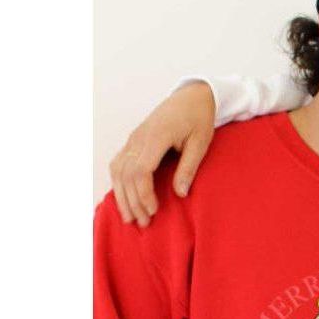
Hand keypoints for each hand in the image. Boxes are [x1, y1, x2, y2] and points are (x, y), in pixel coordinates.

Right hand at [108, 82, 216, 225]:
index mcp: (156, 136)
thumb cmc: (199, 118)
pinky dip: (118, 182)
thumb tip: (181, 193)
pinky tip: (124, 198)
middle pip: (126, 173)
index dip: (144, 193)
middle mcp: (139, 137)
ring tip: (130, 217)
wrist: (191, 96)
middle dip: (132, 201)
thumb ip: (189, 167)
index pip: (141, 169)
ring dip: (122, 195)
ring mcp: (133, 138)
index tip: (153, 210)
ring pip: (118, 169)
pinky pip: (118, 163)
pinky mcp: (133, 141)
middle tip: (143, 223)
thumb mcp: (201, 142)